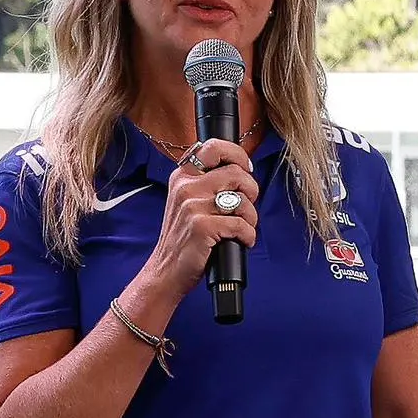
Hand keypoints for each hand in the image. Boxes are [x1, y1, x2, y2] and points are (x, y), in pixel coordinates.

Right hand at [126, 141, 261, 315]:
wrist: (166, 270)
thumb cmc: (185, 238)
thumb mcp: (187, 202)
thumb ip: (207, 183)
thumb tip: (242, 169)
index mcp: (183, 176)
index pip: (213, 147)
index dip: (237, 155)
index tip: (245, 169)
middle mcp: (186, 187)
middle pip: (236, 173)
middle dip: (251, 191)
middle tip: (246, 207)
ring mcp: (192, 206)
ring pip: (242, 200)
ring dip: (251, 218)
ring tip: (243, 228)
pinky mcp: (202, 227)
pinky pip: (241, 225)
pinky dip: (248, 236)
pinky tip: (241, 241)